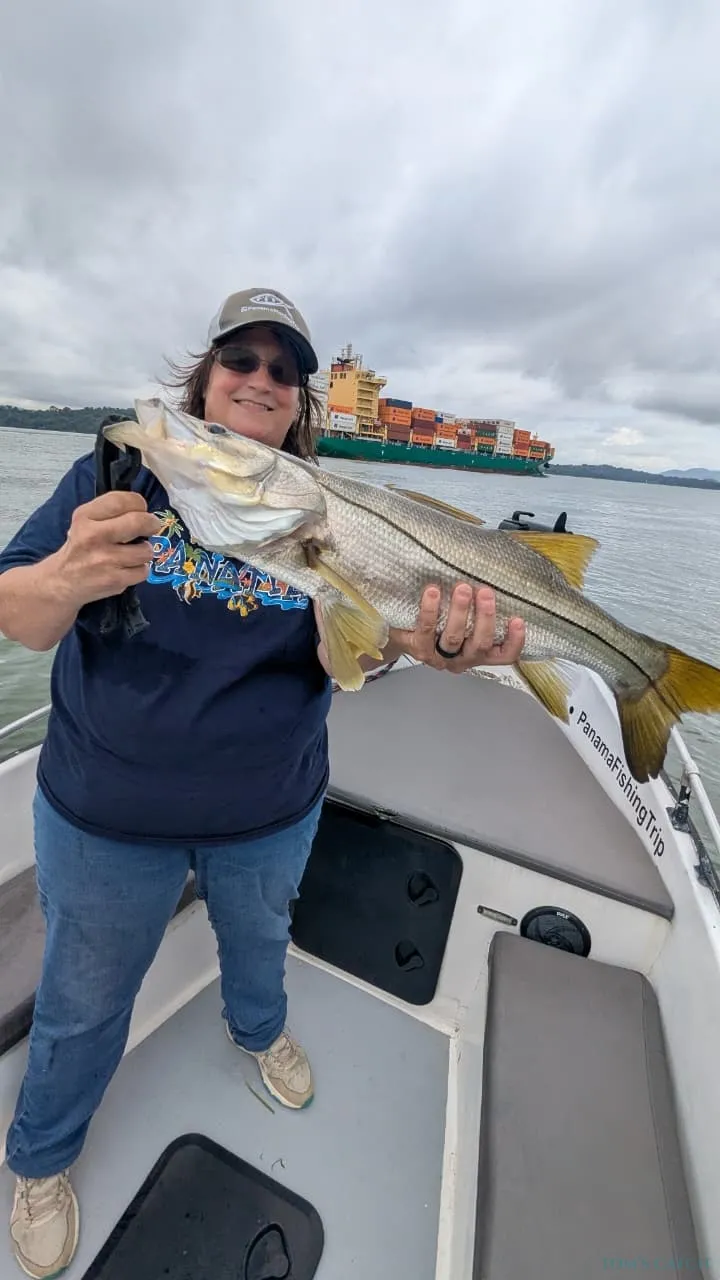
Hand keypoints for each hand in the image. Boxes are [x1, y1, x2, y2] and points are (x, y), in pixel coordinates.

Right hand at [52, 491, 162, 609]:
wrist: (61, 582)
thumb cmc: (79, 548)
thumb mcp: (84, 522)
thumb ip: (110, 512)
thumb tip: (143, 510)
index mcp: (85, 516)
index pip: (121, 500)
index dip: (138, 503)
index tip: (141, 509)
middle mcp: (93, 536)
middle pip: (138, 522)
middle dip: (151, 524)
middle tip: (152, 527)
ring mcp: (105, 560)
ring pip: (146, 550)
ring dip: (145, 552)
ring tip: (133, 553)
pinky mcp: (114, 580)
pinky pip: (143, 571)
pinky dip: (139, 570)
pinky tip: (128, 569)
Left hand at [389, 582, 524, 672]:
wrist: (402, 631)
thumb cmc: (440, 621)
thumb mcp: (465, 617)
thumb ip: (479, 608)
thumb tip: (494, 578)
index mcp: (478, 653)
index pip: (504, 655)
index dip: (515, 642)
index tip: (518, 620)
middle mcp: (462, 659)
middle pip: (480, 644)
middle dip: (485, 617)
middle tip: (485, 592)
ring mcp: (439, 656)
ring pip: (454, 638)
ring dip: (460, 612)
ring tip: (462, 588)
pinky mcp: (419, 648)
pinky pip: (427, 629)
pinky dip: (431, 609)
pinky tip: (433, 592)